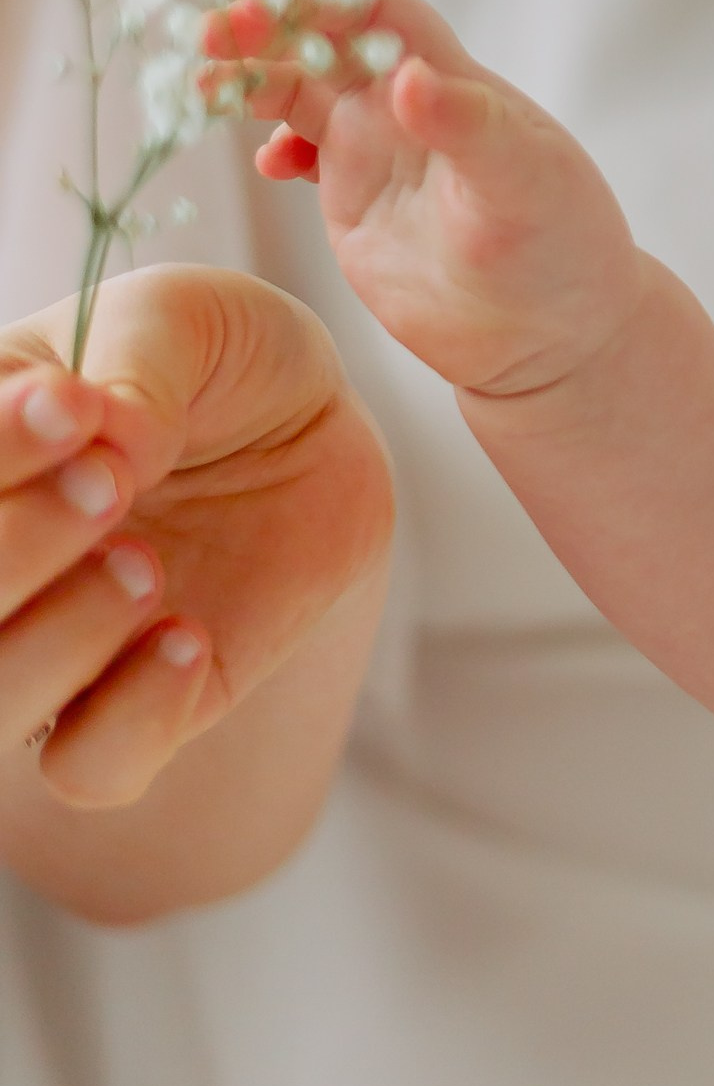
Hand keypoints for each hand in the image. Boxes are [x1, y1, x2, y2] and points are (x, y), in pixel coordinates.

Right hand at [0, 268, 391, 807]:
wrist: (311, 424)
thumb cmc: (215, 358)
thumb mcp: (184, 317)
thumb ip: (134, 364)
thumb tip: (109, 441)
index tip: (75, 408)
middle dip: (15, 548)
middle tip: (113, 479)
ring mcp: (46, 644)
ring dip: (60, 637)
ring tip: (145, 563)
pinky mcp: (130, 707)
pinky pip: (89, 768)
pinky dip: (132, 715)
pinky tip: (189, 637)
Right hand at [227, 0, 642, 397]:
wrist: (552, 333)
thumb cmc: (559, 247)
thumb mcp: (523, 183)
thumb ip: (468, 127)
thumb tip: (408, 78)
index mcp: (448, 79)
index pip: (379, 11)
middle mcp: (405, 105)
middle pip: (325, 39)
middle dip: (269, 25)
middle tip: (215, 33)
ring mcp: (376, 150)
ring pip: (299, 91)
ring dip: (253, 79)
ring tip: (206, 86)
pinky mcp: (354, 200)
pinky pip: (300, 152)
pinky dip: (272, 146)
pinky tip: (268, 163)